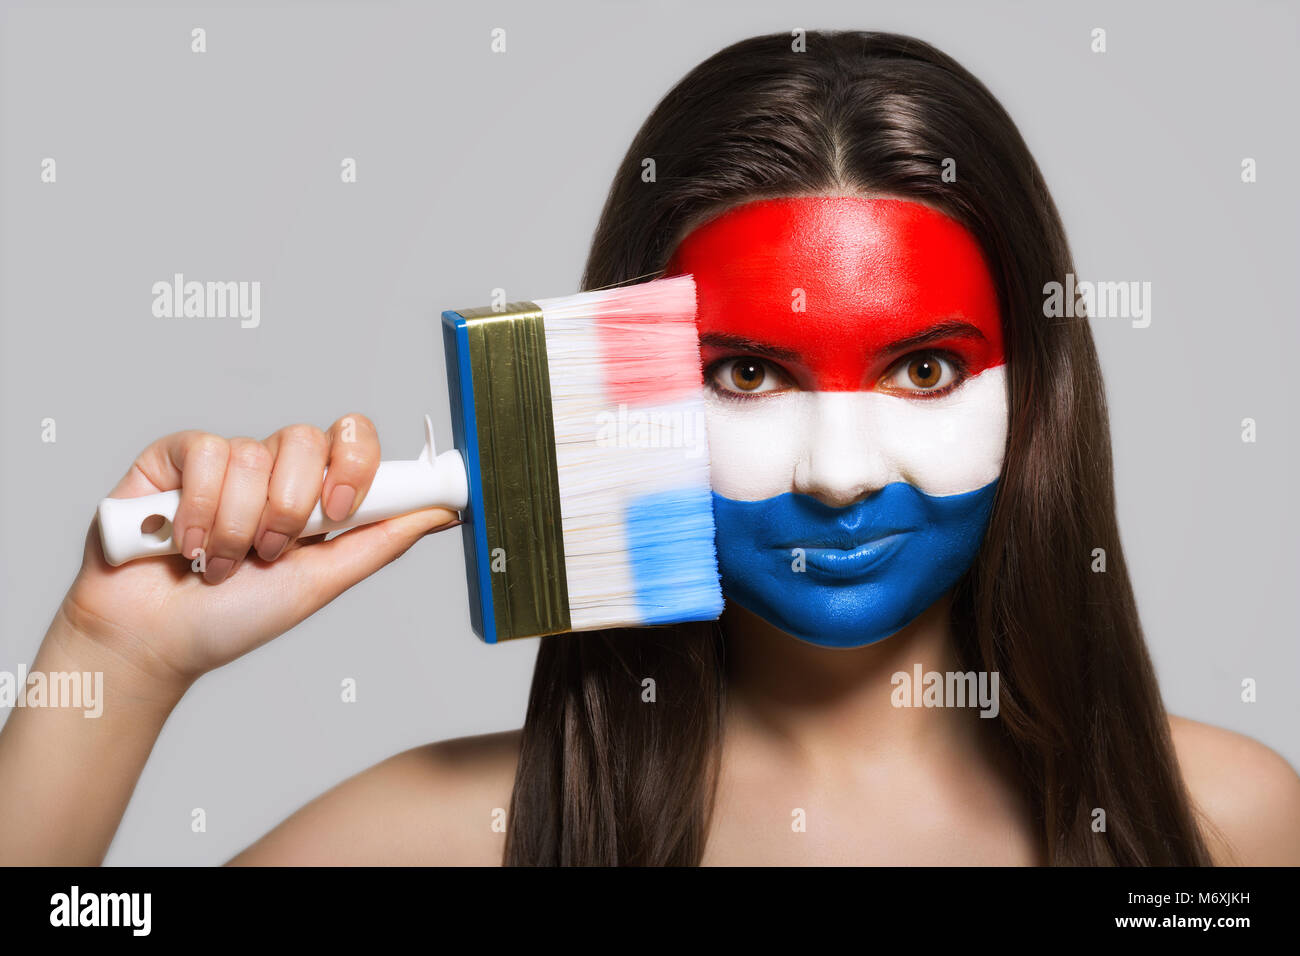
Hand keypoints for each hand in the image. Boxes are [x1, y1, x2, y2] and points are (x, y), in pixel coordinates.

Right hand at [61, 413, 459, 689]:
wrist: (155, 642)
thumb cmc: (235, 617)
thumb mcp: (322, 582)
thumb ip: (381, 541)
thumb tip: (442, 511)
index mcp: (315, 494)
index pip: (354, 441)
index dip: (355, 465)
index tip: (341, 510)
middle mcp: (273, 470)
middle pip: (306, 439)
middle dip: (290, 507)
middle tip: (271, 552)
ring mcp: (225, 460)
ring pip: (254, 454)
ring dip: (238, 525)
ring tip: (221, 563)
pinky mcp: (175, 458)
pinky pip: (206, 452)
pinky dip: (198, 509)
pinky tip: (185, 542)